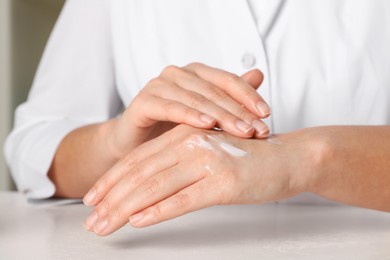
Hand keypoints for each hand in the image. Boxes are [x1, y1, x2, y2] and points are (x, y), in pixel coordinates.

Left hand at [83, 124, 305, 235]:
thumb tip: (152, 187)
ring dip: (125, 209)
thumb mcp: (210, 151)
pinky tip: (137, 222)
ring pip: (155, 187)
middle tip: (91, 220)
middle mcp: (191, 143)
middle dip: (111, 198)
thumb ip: (181, 162)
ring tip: (104, 226)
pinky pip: (183, 199)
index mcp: (185, 134)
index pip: (139, 159)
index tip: (93, 198)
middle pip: (140, 173)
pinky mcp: (223, 182)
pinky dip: (157, 211)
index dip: (112, 179)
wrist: (291, 156)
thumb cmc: (250, 156)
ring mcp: (207, 161)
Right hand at [109, 63, 270, 157]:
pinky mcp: (142, 102)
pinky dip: (189, 115)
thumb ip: (229, 96)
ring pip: (195, 98)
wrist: (136, 146)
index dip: (248, 95)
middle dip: (238, 111)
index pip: (227, 80)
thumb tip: (258, 74)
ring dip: (220, 115)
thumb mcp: (206, 115)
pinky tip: (206, 125)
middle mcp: (177, 75)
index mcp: (195, 74)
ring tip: (241, 131)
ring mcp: (158, 86)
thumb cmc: (173, 129)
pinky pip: (169, 107)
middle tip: (258, 130)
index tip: (267, 115)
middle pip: (214, 90)